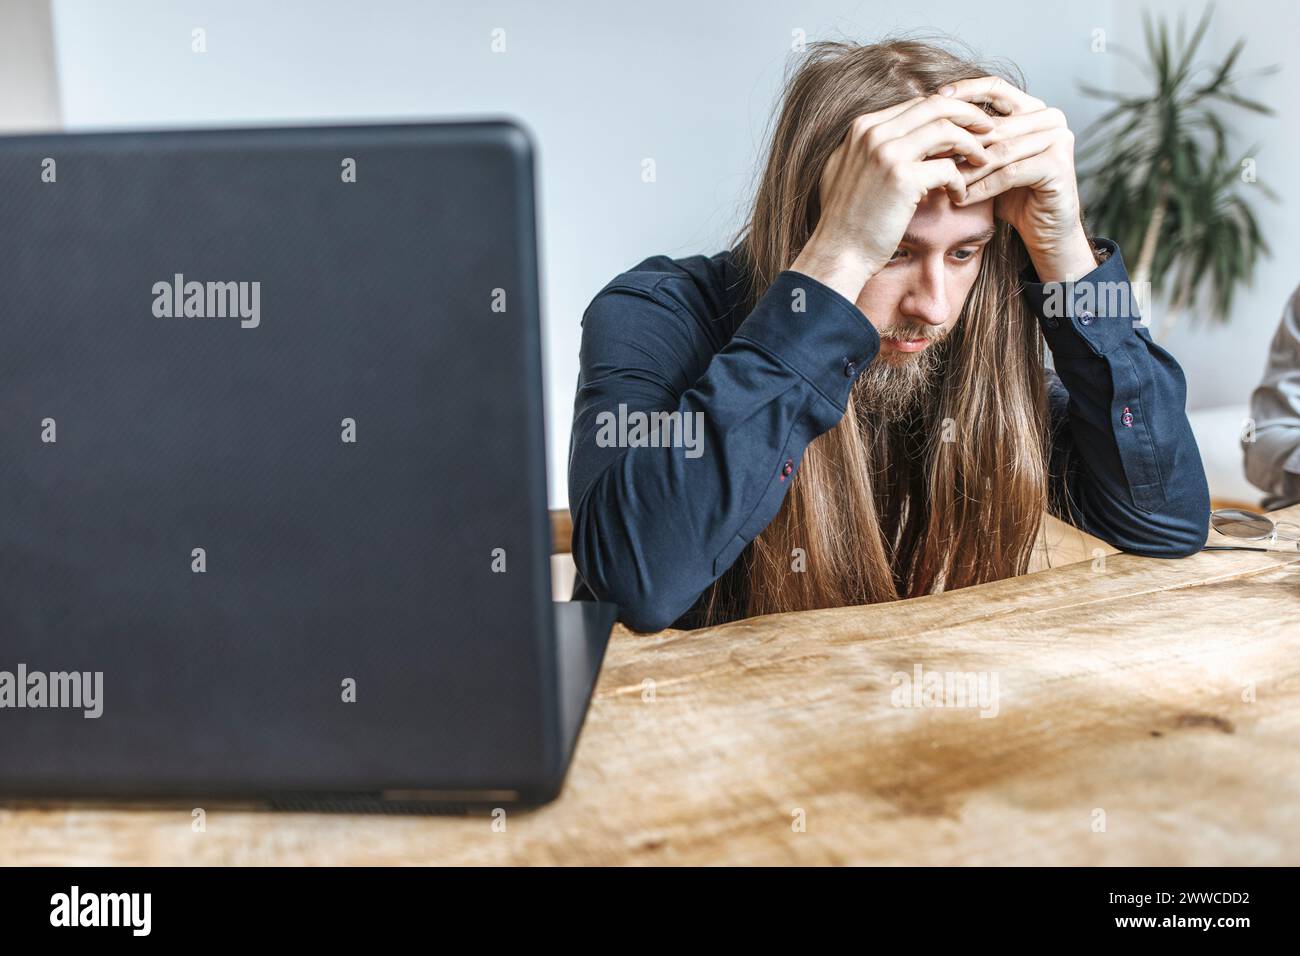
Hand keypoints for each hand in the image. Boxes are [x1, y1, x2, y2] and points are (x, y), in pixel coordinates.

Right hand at [791, 93, 995, 303]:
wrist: (838, 253)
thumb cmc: (848, 220)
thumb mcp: (850, 171)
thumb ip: (872, 148)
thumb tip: (904, 135)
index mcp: (863, 127)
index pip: (917, 104)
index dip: (948, 111)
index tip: (966, 125)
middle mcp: (873, 133)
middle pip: (936, 106)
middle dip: (969, 114)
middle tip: (988, 129)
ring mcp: (886, 153)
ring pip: (947, 129)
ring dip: (972, 143)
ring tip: (983, 160)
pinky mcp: (902, 178)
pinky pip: (948, 168)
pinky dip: (961, 181)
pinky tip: (960, 196)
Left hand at [945, 77, 1096, 282]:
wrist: (1045, 231)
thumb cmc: (1013, 196)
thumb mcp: (989, 161)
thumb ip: (972, 139)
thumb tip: (929, 121)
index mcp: (1034, 109)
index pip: (996, 88)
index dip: (965, 91)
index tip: (933, 100)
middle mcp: (1050, 118)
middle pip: (994, 125)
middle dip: (958, 142)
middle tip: (926, 155)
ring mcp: (1059, 139)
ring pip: (999, 151)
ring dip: (967, 169)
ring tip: (941, 182)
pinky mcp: (1058, 165)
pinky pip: (1010, 173)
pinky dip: (983, 188)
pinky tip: (961, 199)